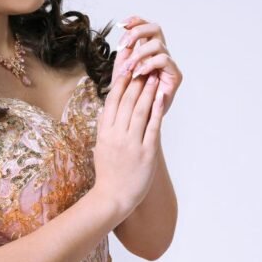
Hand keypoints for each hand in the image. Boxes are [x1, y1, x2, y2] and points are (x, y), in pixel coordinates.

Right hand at [91, 64, 163, 220]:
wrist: (113, 197)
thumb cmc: (108, 173)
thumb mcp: (100, 147)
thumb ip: (105, 128)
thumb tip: (107, 109)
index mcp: (104, 132)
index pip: (112, 101)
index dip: (119, 82)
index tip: (126, 68)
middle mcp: (116, 135)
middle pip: (127, 102)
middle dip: (136, 81)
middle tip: (143, 65)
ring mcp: (131, 144)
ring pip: (140, 110)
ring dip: (147, 91)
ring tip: (153, 76)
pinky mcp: (146, 152)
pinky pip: (152, 127)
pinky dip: (157, 110)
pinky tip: (161, 97)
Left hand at [112, 14, 182, 116]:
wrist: (138, 117)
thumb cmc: (130, 95)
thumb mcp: (122, 71)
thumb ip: (124, 54)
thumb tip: (124, 36)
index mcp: (146, 49)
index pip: (144, 26)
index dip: (135, 21)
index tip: (121, 25)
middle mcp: (159, 53)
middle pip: (155, 28)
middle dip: (137, 33)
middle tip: (123, 46)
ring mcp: (168, 63)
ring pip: (157, 44)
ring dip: (139, 54)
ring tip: (129, 68)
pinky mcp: (175, 75)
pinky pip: (164, 60)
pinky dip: (149, 64)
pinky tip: (138, 73)